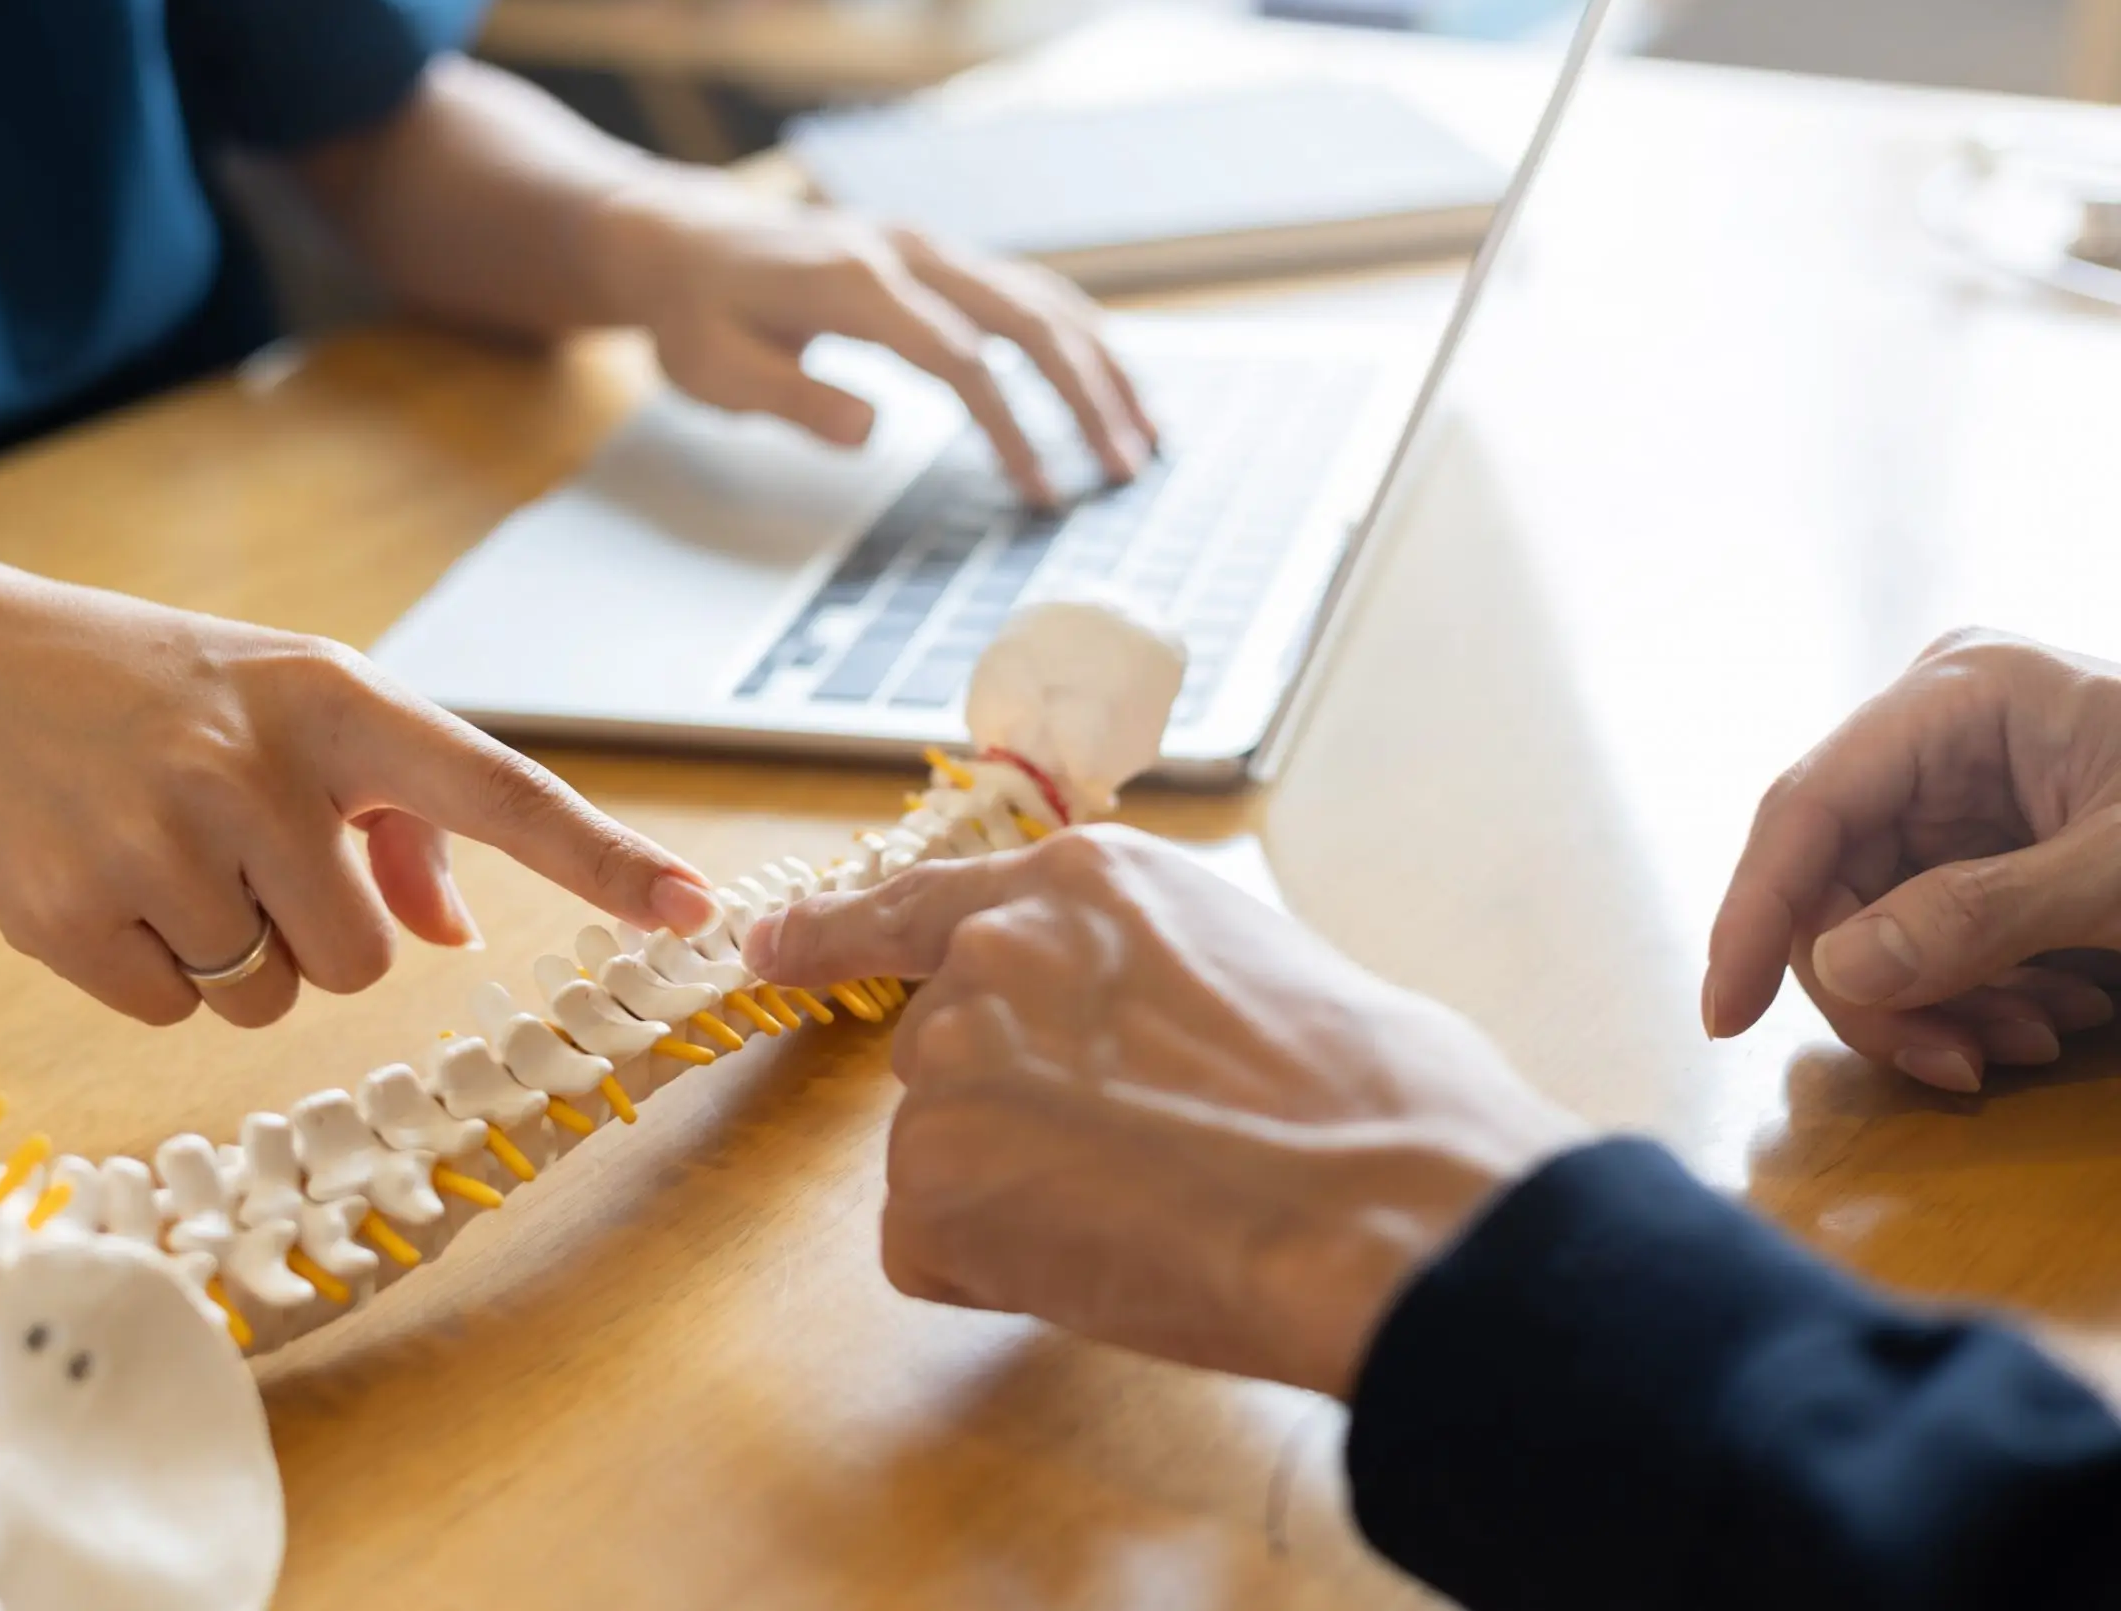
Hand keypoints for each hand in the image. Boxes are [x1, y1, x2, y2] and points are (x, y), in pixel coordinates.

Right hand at [0, 552, 715, 1027]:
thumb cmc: (167, 692)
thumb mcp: (294, 707)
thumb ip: (394, 817)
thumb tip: (455, 932)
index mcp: (338, 703)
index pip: (501, 792)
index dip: (603, 859)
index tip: (695, 911)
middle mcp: (258, 766)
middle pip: (364, 960)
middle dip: (313, 929)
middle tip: (237, 847)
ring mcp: (159, 841)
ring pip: (273, 994)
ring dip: (235, 953)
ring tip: (165, 852)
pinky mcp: (71, 914)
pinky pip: (178, 1011)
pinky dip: (153, 970)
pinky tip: (106, 879)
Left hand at [586, 170, 1156, 505]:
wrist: (679, 237)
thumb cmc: (693, 312)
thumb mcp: (712, 369)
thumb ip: (790, 398)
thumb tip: (872, 431)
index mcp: (855, 280)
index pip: (959, 358)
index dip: (1009, 427)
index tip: (1037, 492)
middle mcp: (908, 252)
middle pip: (1025, 317)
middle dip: (1086, 396)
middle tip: (1123, 469)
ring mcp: (928, 248)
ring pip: (1040, 297)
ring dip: (1100, 366)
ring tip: (1146, 436)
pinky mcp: (936, 259)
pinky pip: (1025, 291)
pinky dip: (1077, 337)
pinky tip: (1111, 382)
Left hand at [741, 826, 1579, 1397]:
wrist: (1386, 1205)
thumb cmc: (1372, 1098)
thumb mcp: (1248, 955)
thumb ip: (1137, 967)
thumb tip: (1123, 1022)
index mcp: (1081, 884)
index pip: (923, 901)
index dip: (840, 934)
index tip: (771, 947)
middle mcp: (992, 951)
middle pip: (946, 1055)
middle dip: (1016, 1116)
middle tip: (1145, 1158)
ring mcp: (949, 1064)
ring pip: (945, 1157)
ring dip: (1017, 1197)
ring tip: (1149, 1208)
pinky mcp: (927, 1180)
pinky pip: (936, 1247)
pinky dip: (1001, 1272)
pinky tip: (1106, 1258)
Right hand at [1707, 629, 2120, 1092]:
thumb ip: (1982, 914)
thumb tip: (1838, 968)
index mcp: (1959, 694)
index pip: (1808, 808)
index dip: (1756, 914)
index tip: (1726, 1016)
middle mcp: (1937, 734)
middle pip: (1832, 879)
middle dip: (1884, 985)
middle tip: (1960, 1063)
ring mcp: (1958, 790)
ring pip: (1873, 922)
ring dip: (1938, 1004)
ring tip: (2032, 1041)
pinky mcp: (1986, 846)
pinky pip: (1928, 935)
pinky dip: (1975, 995)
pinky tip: (2049, 1016)